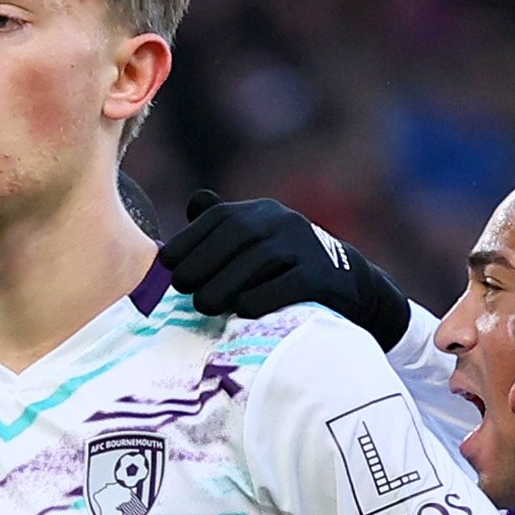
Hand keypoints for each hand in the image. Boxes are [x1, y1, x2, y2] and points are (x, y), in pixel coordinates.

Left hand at [160, 189, 410, 349]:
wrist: (347, 284)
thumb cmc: (288, 267)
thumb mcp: (259, 241)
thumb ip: (227, 226)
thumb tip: (196, 202)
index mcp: (262, 213)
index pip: (220, 218)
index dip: (190, 240)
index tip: (168, 266)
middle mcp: (283, 223)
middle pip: (236, 237)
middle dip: (203, 262)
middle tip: (181, 289)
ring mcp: (304, 247)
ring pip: (258, 261)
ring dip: (225, 284)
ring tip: (204, 305)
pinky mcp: (321, 276)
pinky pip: (287, 286)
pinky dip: (261, 298)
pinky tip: (241, 311)